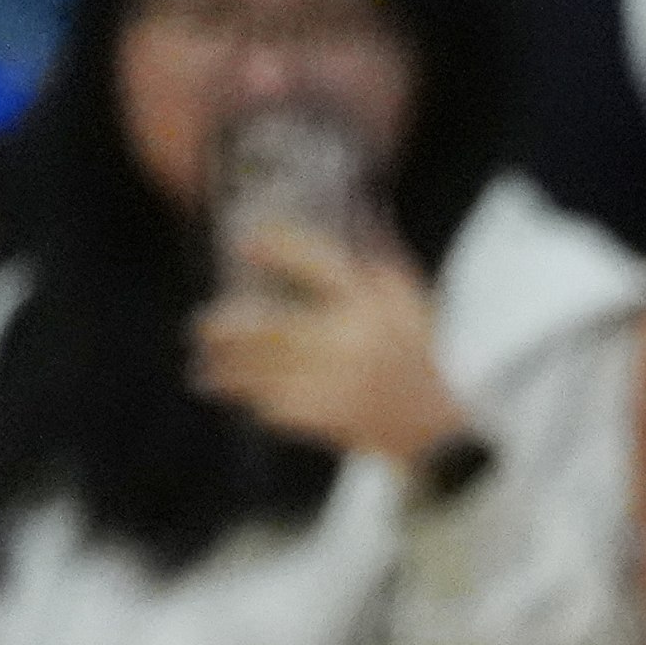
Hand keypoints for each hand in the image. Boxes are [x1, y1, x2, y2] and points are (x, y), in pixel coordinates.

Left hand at [189, 224, 466, 463]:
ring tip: (207, 366)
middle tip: (202, 326)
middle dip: (225, 327)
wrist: (443, 426)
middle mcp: (349, 338)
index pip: (316, 262)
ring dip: (226, 368)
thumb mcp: (411, 302)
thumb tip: (350, 217)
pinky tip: (247, 397)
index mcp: (373, 303)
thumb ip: (377, 265)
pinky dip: (257, 400)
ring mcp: (334, 380)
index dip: (278, 247)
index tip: (246, 242)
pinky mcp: (325, 417)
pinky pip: (274, 405)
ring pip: (259, 370)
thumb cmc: (423, 356)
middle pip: (266, 326)